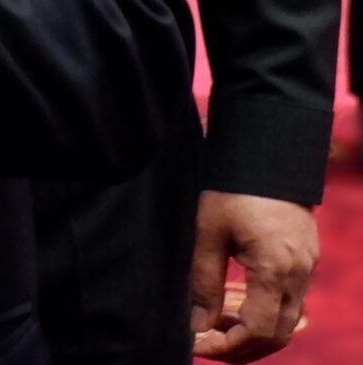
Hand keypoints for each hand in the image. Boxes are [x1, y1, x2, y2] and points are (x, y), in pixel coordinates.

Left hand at [190, 191, 315, 358]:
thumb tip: (197, 324)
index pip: (258, 331)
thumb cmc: (232, 190)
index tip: (196, 344)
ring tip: (213, 329)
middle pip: (277, 335)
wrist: (266, 156)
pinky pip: (287, 302)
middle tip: (204, 345)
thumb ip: (204, 281)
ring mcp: (306, 269)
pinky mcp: (304, 261)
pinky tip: (233, 307)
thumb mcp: (208, 233)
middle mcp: (299, 276)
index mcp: (276, 271)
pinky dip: (262, 314)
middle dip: (240, 348)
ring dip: (251, 333)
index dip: (226, 345)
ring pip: (284, 322)